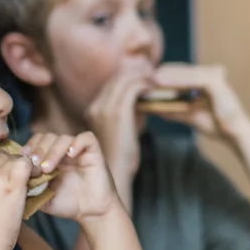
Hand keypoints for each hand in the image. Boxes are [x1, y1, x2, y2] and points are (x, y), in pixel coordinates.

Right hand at [0, 143, 31, 249]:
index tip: (4, 167)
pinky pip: (26, 166)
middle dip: (12, 164)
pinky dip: (33, 170)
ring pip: (16, 159)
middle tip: (18, 179)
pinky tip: (35, 179)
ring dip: (24, 168)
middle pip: (3, 154)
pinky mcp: (11, 187)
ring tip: (27, 181)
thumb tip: (3, 167)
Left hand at [24, 131, 121, 220]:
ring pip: (63, 137)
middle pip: (47, 136)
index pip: (36, 141)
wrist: (91, 213)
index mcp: (50, 158)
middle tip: (35, 165)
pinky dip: (77, 143)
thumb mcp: (42, 197)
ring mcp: (79, 151)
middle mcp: (64, 151)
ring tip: (48, 168)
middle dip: (38, 149)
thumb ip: (28, 187)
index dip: (29, 147)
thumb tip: (11, 178)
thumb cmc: (68, 205)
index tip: (22, 160)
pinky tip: (71, 155)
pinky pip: (86, 137)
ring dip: (53, 151)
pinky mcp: (94, 152)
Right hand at [83, 62, 149, 202]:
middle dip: (135, 71)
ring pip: (124, 79)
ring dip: (141, 76)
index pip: (111, 82)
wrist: (115, 179)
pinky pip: (132, 87)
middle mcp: (96, 107)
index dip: (128, 75)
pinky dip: (144, 84)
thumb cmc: (120, 161)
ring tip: (155, 77)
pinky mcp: (117, 113)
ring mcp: (104, 109)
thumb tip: (142, 102)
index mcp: (94, 111)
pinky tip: (153, 87)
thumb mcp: (121, 133)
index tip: (145, 74)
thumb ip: (128, 116)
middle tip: (152, 71)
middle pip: (116, 77)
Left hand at [150, 64, 249, 140]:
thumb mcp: (190, 116)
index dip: (166, 76)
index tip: (148, 80)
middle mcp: (212, 75)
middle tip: (145, 76)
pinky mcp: (216, 82)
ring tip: (151, 79)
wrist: (235, 135)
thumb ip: (174, 110)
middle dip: (164, 74)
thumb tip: (153, 108)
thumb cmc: (217, 126)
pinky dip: (177, 81)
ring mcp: (215, 77)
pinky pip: (193, 79)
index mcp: (208, 81)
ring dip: (168, 76)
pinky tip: (162, 82)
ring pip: (186, 74)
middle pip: (184, 71)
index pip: (184, 75)